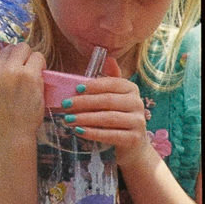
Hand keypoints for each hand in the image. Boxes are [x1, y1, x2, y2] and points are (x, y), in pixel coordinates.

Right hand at [0, 40, 46, 137]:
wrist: (12, 129)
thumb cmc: (1, 107)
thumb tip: (1, 45)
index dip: (4, 54)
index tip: (7, 67)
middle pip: (10, 46)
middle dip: (18, 58)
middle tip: (19, 76)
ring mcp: (10, 70)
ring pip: (24, 48)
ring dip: (30, 59)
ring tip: (28, 76)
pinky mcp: (28, 74)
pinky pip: (38, 57)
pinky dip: (41, 66)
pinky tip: (37, 79)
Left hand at [57, 57, 153, 175]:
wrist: (133, 145)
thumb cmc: (118, 116)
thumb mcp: (115, 96)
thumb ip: (110, 79)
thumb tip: (108, 58)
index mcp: (131, 89)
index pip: (111, 83)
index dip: (93, 85)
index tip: (75, 89)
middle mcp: (137, 103)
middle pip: (108, 100)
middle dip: (84, 102)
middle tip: (65, 105)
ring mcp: (138, 122)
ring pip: (108, 118)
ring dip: (85, 118)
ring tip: (68, 120)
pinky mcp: (134, 139)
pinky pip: (111, 135)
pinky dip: (93, 133)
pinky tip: (78, 131)